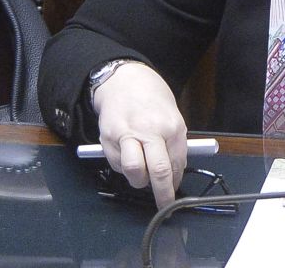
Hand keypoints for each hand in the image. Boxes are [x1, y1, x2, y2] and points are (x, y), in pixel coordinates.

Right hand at [92, 61, 187, 207]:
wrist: (123, 80)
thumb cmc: (152, 98)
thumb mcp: (172, 116)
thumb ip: (173, 143)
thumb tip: (174, 172)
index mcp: (172, 126)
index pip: (177, 164)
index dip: (175, 182)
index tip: (174, 191)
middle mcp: (150, 131)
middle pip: (158, 172)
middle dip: (163, 194)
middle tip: (164, 204)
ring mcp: (127, 136)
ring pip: (133, 172)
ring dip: (139, 181)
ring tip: (142, 176)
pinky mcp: (108, 139)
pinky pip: (117, 164)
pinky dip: (124, 167)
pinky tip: (128, 155)